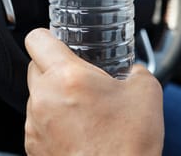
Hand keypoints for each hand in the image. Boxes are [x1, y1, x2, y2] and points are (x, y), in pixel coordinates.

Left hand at [24, 28, 163, 155]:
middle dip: (54, 67)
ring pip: (36, 95)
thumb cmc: (127, 146)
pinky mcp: (33, 147)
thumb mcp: (147, 94)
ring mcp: (34, 125)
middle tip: (80, 77)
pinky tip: (78, 130)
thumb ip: (137, 72)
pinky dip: (53, 120)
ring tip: (83, 109)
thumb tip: (134, 71)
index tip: (60, 41)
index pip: (36, 38)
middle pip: (35, 66)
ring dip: (54, 95)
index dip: (48, 35)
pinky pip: (37, 122)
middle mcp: (43, 98)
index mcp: (67, 77)